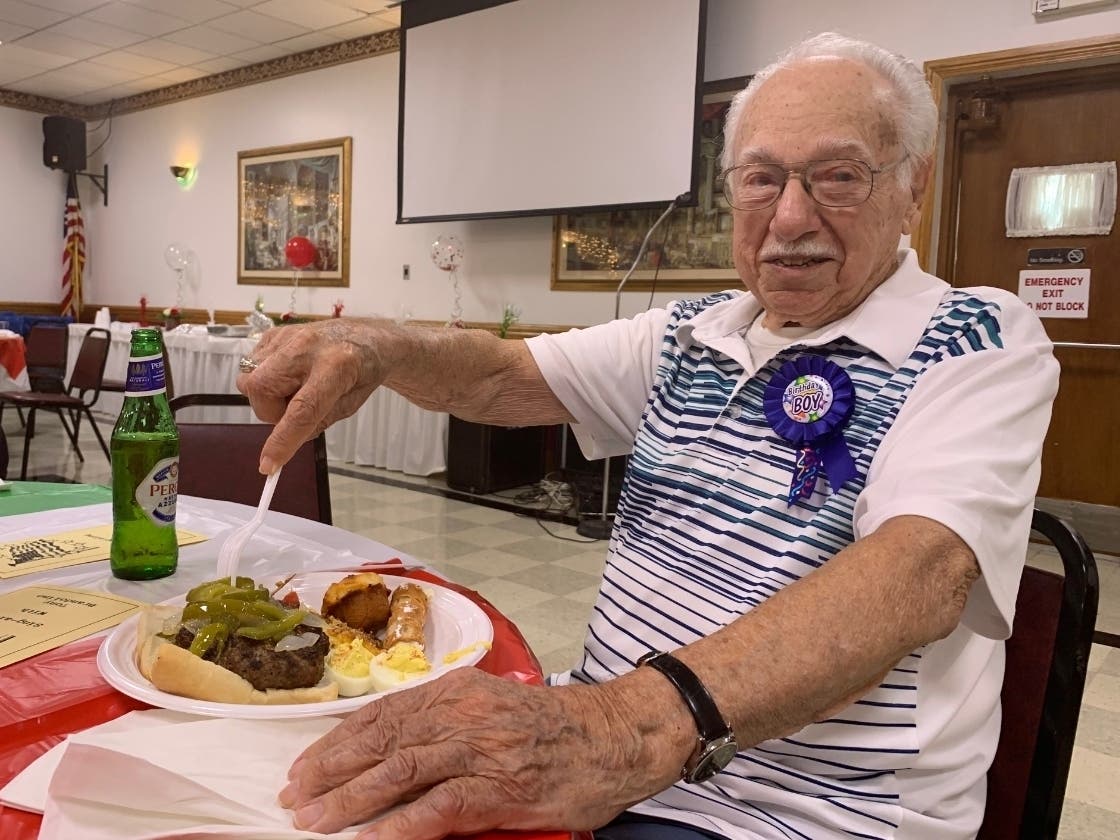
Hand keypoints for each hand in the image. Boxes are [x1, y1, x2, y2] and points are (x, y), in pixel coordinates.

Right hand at [236, 319, 382, 472]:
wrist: (368, 339)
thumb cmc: (362, 372)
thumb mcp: (350, 405)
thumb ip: (316, 422)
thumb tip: (284, 440)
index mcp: (337, 367)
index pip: (302, 410)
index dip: (282, 441)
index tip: (268, 465)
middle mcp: (308, 347)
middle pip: (261, 388)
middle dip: (270, 411)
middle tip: (292, 411)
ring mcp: (288, 336)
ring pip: (249, 379)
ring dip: (266, 396)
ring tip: (293, 390)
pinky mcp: (275, 333)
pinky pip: (250, 366)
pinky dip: (265, 380)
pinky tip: (287, 376)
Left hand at [278, 667, 684, 839]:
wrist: (612, 736)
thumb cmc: (551, 727)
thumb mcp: (491, 707)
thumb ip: (443, 722)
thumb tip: (386, 752)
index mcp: (455, 690)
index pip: (381, 714)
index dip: (337, 743)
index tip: (304, 766)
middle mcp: (461, 714)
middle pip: (381, 741)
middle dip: (331, 772)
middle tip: (295, 798)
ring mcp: (481, 750)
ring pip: (400, 772)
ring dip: (352, 800)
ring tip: (317, 822)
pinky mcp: (501, 788)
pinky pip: (439, 808)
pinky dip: (399, 826)